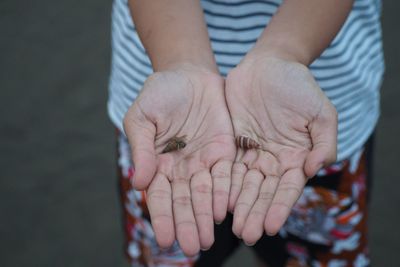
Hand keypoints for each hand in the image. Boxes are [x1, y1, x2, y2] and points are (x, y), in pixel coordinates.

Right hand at [123, 65, 235, 255]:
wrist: (188, 74)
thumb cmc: (159, 94)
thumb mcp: (142, 117)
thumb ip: (142, 149)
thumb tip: (140, 183)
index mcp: (158, 164)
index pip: (160, 196)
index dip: (162, 217)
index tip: (166, 239)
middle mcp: (181, 169)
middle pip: (184, 202)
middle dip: (187, 224)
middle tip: (192, 247)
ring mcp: (203, 161)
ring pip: (205, 195)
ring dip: (206, 217)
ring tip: (207, 239)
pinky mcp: (224, 151)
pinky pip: (225, 176)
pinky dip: (224, 193)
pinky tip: (224, 211)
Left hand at [225, 56, 336, 244]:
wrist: (269, 65)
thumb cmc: (298, 86)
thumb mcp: (321, 112)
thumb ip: (324, 141)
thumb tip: (314, 169)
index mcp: (295, 157)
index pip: (287, 188)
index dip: (279, 207)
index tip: (271, 226)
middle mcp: (272, 160)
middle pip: (263, 192)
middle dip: (256, 213)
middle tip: (247, 235)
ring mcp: (251, 153)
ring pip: (243, 185)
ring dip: (239, 206)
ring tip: (233, 227)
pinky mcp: (232, 144)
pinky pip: (226, 167)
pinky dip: (223, 184)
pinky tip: (217, 200)